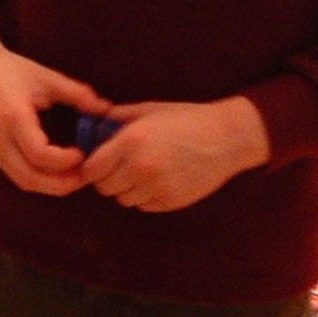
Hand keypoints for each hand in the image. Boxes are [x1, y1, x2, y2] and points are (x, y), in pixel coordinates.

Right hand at [0, 15, 108, 195]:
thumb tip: (107, 108)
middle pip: (30, 178)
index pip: (39, 154)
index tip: (82, 154)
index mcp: (13, 117)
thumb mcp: (47, 78)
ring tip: (75, 177)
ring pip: (23, 182)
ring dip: (51, 186)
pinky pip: (17, 176)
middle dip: (61, 184)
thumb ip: (77, 94)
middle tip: (86, 176)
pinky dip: (39, 180)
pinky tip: (58, 172)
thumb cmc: (13, 70)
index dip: (64, 161)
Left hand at [82, 96, 270, 212]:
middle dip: (108, 178)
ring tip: (145, 171)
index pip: (91, 169)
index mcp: (131, 142)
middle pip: (105, 188)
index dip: (92, 167)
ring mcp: (156, 187)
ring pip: (123, 199)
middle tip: (121, 167)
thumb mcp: (149, 110)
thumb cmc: (186, 119)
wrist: (226, 137)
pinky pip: (144, 205)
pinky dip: (146, 196)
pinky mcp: (170, 201)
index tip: (98, 164)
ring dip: (128, 188)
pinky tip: (161, 179)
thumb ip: (117, 118)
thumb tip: (91, 127)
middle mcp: (140, 167)